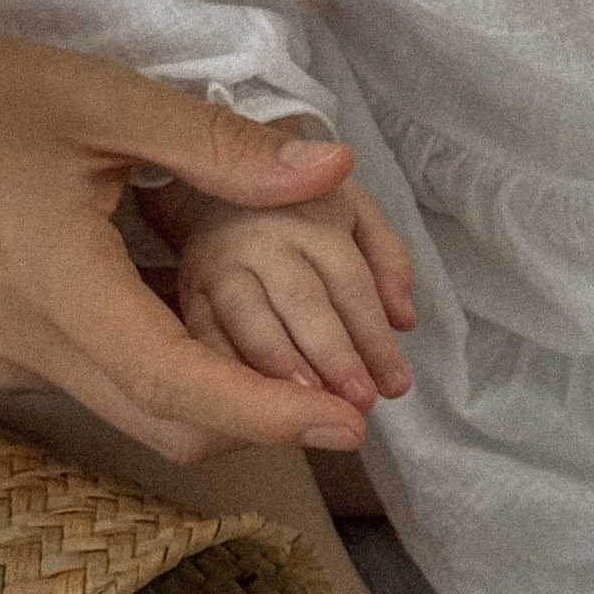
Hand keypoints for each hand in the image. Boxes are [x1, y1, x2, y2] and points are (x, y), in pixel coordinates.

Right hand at [0, 16, 377, 461]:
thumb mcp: (101, 100)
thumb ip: (218, 147)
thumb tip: (329, 169)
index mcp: (63, 294)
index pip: (185, 392)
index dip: (273, 416)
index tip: (349, 425)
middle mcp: (35, 351)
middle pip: (169, 424)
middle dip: (260, 417)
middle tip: (341, 385)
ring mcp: (11, 357)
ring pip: (134, 408)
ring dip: (212, 390)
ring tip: (288, 343)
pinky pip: (97, 377)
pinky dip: (160, 359)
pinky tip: (197, 300)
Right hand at [178, 175, 416, 408]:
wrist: (218, 187)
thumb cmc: (301, 208)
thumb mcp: (355, 212)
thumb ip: (387, 259)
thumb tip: (403, 320)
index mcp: (313, 219)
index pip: (350, 284)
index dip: (373, 337)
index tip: (395, 384)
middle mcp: (264, 239)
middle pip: (303, 302)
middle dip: (334, 357)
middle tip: (361, 403)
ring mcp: (220, 264)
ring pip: (249, 321)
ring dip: (281, 367)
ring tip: (312, 406)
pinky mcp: (190, 290)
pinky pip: (204, 335)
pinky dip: (227, 370)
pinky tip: (252, 406)